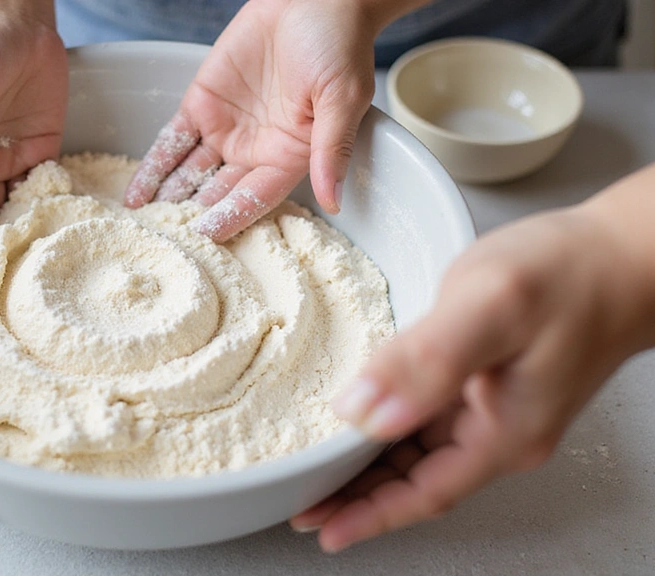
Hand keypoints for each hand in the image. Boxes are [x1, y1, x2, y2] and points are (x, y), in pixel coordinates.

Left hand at [124, 0, 378, 240]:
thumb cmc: (339, 45)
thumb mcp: (342, 99)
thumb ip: (331, 149)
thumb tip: (334, 200)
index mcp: (290, 156)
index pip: (255, 197)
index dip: (231, 216)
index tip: (206, 235)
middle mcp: (255, 150)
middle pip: (217, 192)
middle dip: (190, 215)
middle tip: (160, 240)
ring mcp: (226, 128)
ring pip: (190, 172)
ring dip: (166, 196)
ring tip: (141, 222)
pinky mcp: (202, 103)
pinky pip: (174, 140)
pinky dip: (155, 165)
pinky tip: (137, 190)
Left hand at [289, 201, 654, 551]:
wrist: (623, 252)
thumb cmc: (570, 274)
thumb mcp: (491, 306)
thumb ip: (428, 360)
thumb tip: (366, 412)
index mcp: (504, 432)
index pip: (425, 492)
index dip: (370, 516)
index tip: (322, 528)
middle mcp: (502, 434)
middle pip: (418, 482)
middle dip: (359, 498)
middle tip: (302, 502)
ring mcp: (498, 412)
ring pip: (421, 455)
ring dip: (371, 467)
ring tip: (321, 470)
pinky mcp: (491, 386)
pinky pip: (431, 423)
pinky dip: (392, 431)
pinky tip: (366, 420)